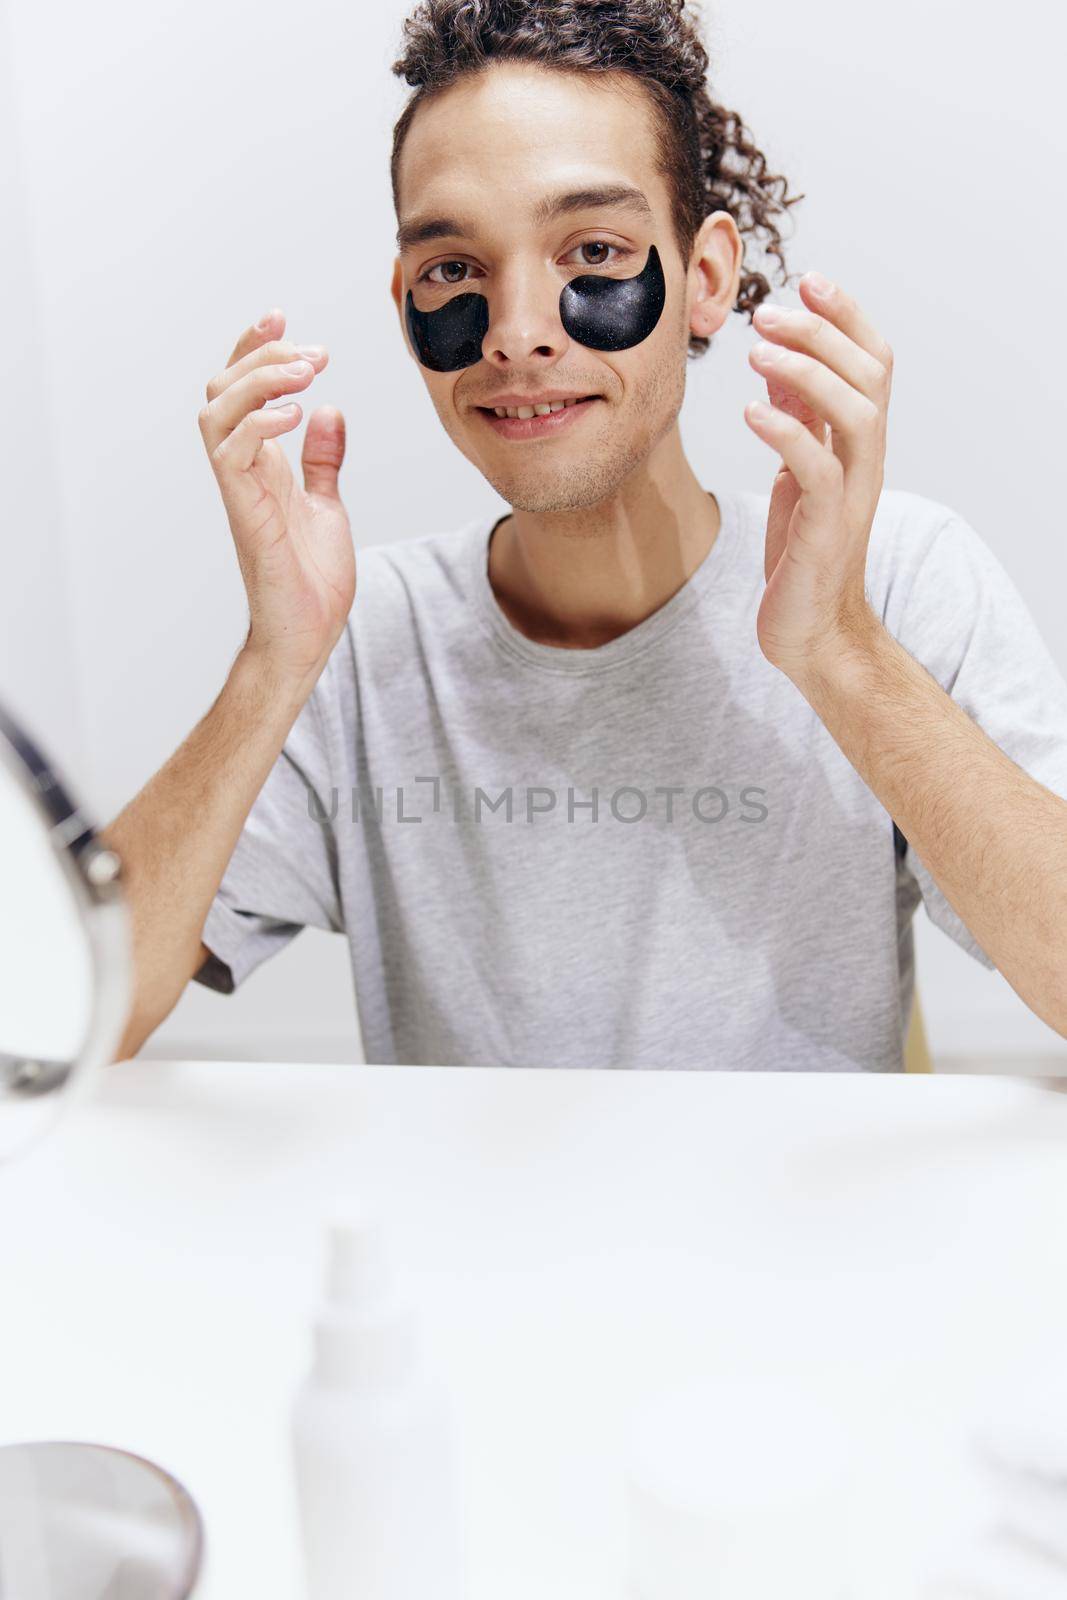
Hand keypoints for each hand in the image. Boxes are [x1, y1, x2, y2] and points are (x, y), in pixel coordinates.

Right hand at [198, 307, 354, 685]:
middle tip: (310, 348)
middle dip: (258, 354)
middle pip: (220, 390)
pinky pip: (232, 453)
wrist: (309, 633)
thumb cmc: (312, 580)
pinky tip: (298, 413)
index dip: (254, 348)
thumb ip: (322, 460)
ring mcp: (240, 490)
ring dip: (259, 380)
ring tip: (306, 369)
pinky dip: (261, 424)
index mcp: (260, 464)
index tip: (283, 316)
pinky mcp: (246, 513)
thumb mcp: (326, 505)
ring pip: (216, 413)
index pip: (241, 391)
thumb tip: (328, 413)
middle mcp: (242, 471)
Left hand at [743, 273, 892, 683]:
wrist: (813, 632)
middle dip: (822, 333)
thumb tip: (777, 358)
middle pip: (869, 375)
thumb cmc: (802, 553)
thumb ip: (796, 419)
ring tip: (760, 351)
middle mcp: (866, 463)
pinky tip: (751, 410)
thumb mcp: (797, 474)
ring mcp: (852, 495)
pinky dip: (787, 433)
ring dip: (809, 373)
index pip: (872, 362)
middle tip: (769, 312)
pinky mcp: (827, 530)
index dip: (845, 316)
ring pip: (856, 412)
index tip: (806, 280)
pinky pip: (817, 469)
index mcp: (860, 445)